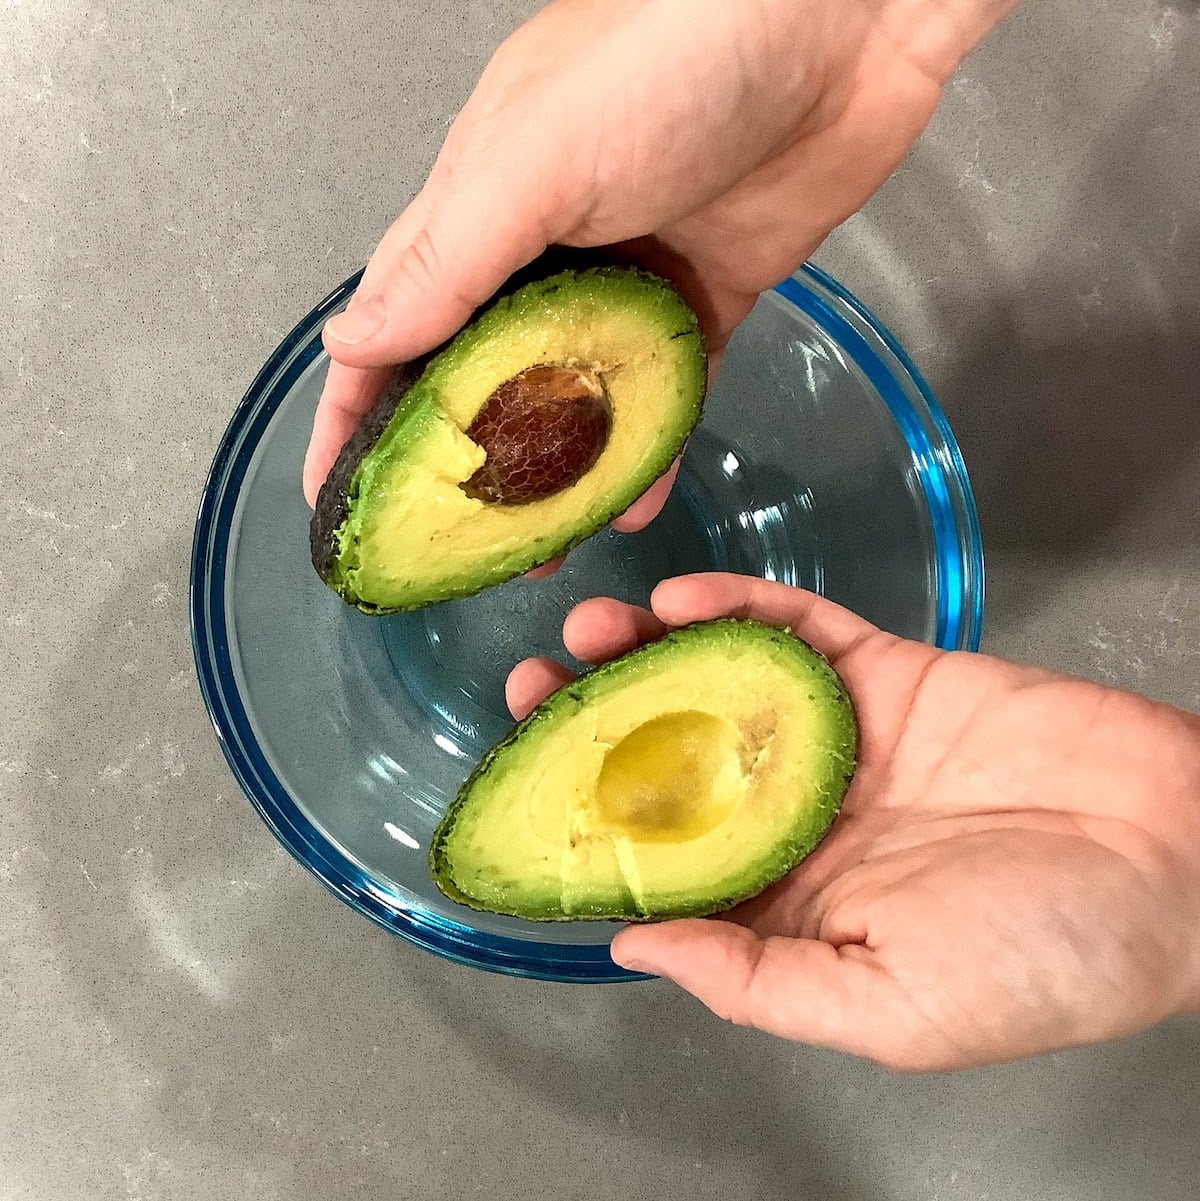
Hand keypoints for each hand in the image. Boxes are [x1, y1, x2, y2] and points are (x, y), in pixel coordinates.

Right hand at [303, 0, 1016, 516]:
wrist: (843, 21)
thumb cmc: (675, 51)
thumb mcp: (535, 160)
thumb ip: (448, 261)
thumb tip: (351, 344)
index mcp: (482, 208)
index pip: (396, 326)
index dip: (358, 413)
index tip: (337, 496)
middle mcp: (546, 251)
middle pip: (484, 378)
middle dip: (461, 464)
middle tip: (453, 545)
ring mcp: (629, 281)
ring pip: (575, 400)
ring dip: (555, 474)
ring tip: (541, 545)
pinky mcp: (707, 302)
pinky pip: (668, 394)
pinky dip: (651, 448)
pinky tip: (638, 503)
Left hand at [506, 573, 1199, 1070]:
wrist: (1184, 861)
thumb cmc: (1049, 957)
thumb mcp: (890, 1010)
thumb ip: (757, 983)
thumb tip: (633, 947)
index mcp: (792, 899)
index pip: (665, 854)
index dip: (590, 818)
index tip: (525, 780)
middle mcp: (803, 813)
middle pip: (676, 757)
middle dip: (600, 721)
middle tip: (534, 687)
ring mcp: (843, 735)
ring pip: (724, 682)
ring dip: (652, 652)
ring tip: (592, 631)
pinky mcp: (891, 672)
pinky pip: (802, 627)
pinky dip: (742, 606)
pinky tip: (685, 597)